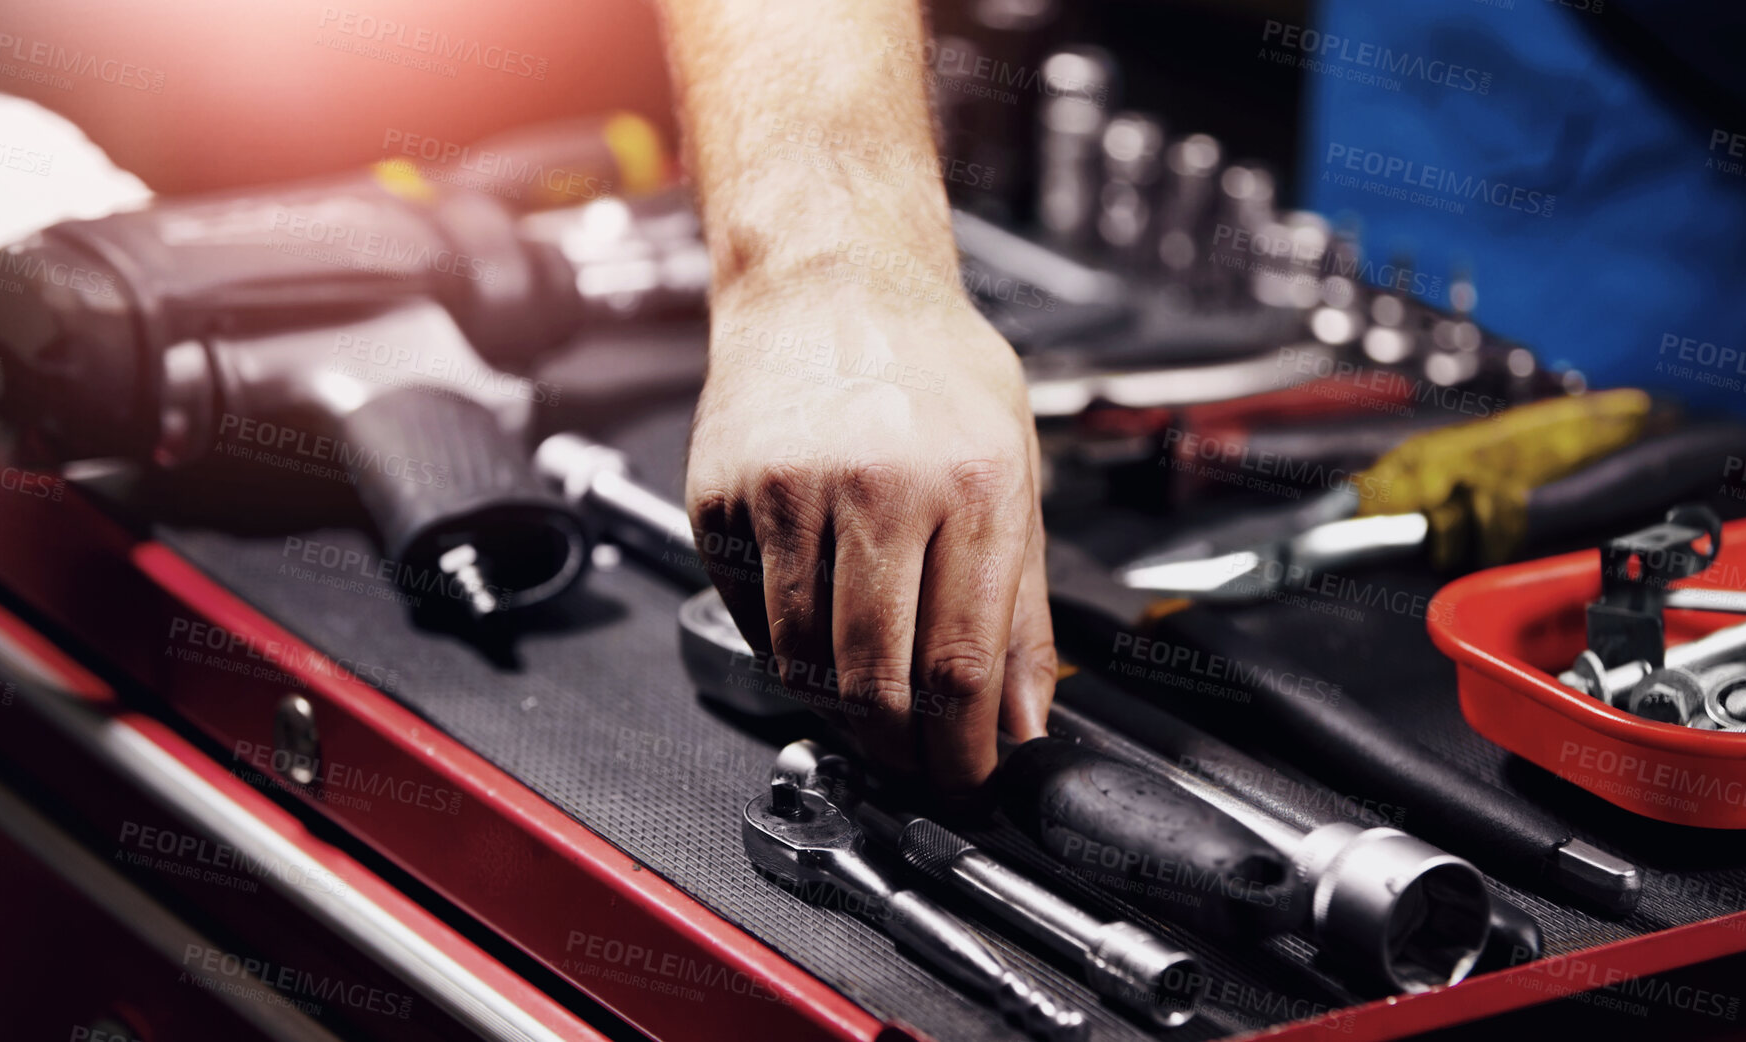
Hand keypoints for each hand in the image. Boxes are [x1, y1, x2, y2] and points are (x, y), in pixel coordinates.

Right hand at [686, 280, 1054, 789]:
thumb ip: (1023, 605)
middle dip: (901, 750)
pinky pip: (749, 618)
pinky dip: (785, 649)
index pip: (961, 665)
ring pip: (804, 663)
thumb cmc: (930, 367)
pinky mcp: (721, 498)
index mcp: (972, 482)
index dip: (961, 752)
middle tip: (915, 764)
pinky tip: (818, 633)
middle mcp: (878, 485)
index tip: (967, 779)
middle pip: (877, 681)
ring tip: (870, 706)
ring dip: (839, 709)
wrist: (827, 279)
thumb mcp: (1016, 467)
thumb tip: (1025, 720)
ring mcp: (788, 491)